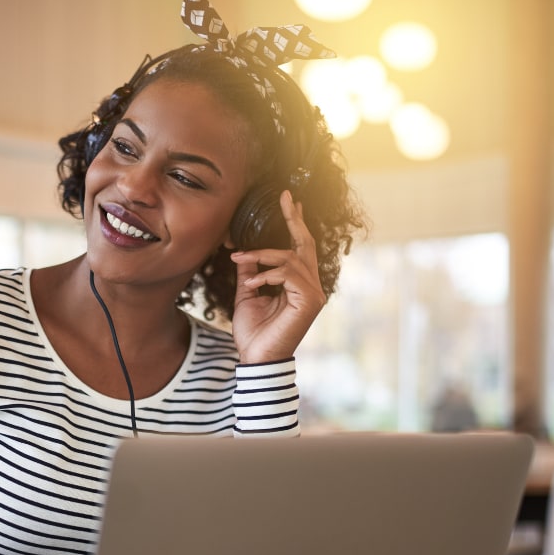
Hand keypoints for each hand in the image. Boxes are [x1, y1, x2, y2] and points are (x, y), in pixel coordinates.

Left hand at [229, 190, 325, 363]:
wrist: (255, 357)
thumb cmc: (253, 331)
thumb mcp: (247, 294)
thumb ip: (250, 273)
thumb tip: (243, 253)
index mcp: (298, 282)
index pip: (299, 247)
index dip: (295, 222)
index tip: (289, 200)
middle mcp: (310, 284)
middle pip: (305, 243)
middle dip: (294, 218)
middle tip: (285, 197)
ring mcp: (313, 292)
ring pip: (290, 257)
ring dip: (261, 256)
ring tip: (239, 260)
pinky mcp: (310, 300)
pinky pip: (288, 274)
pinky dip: (266, 276)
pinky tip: (252, 286)